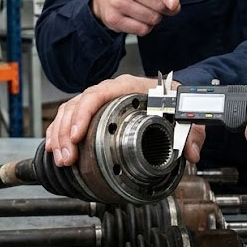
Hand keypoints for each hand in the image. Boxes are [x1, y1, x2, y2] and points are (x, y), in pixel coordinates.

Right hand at [45, 74, 205, 166]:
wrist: (172, 94)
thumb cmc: (172, 100)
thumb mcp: (184, 114)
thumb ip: (191, 132)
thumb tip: (191, 152)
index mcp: (128, 87)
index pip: (98, 94)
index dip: (84, 114)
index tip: (78, 136)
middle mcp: (109, 92)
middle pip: (77, 105)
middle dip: (67, 133)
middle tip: (66, 158)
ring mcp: (100, 101)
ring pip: (70, 112)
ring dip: (61, 136)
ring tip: (61, 159)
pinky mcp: (95, 112)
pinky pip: (70, 118)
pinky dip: (60, 133)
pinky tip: (55, 149)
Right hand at [91, 0, 200, 35]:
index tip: (174, 5)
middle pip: (157, 5)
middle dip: (167, 8)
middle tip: (162, 4)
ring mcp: (115, 2)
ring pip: (151, 19)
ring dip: (155, 18)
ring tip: (146, 9)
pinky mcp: (112, 19)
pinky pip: (141, 30)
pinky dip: (145, 27)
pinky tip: (138, 17)